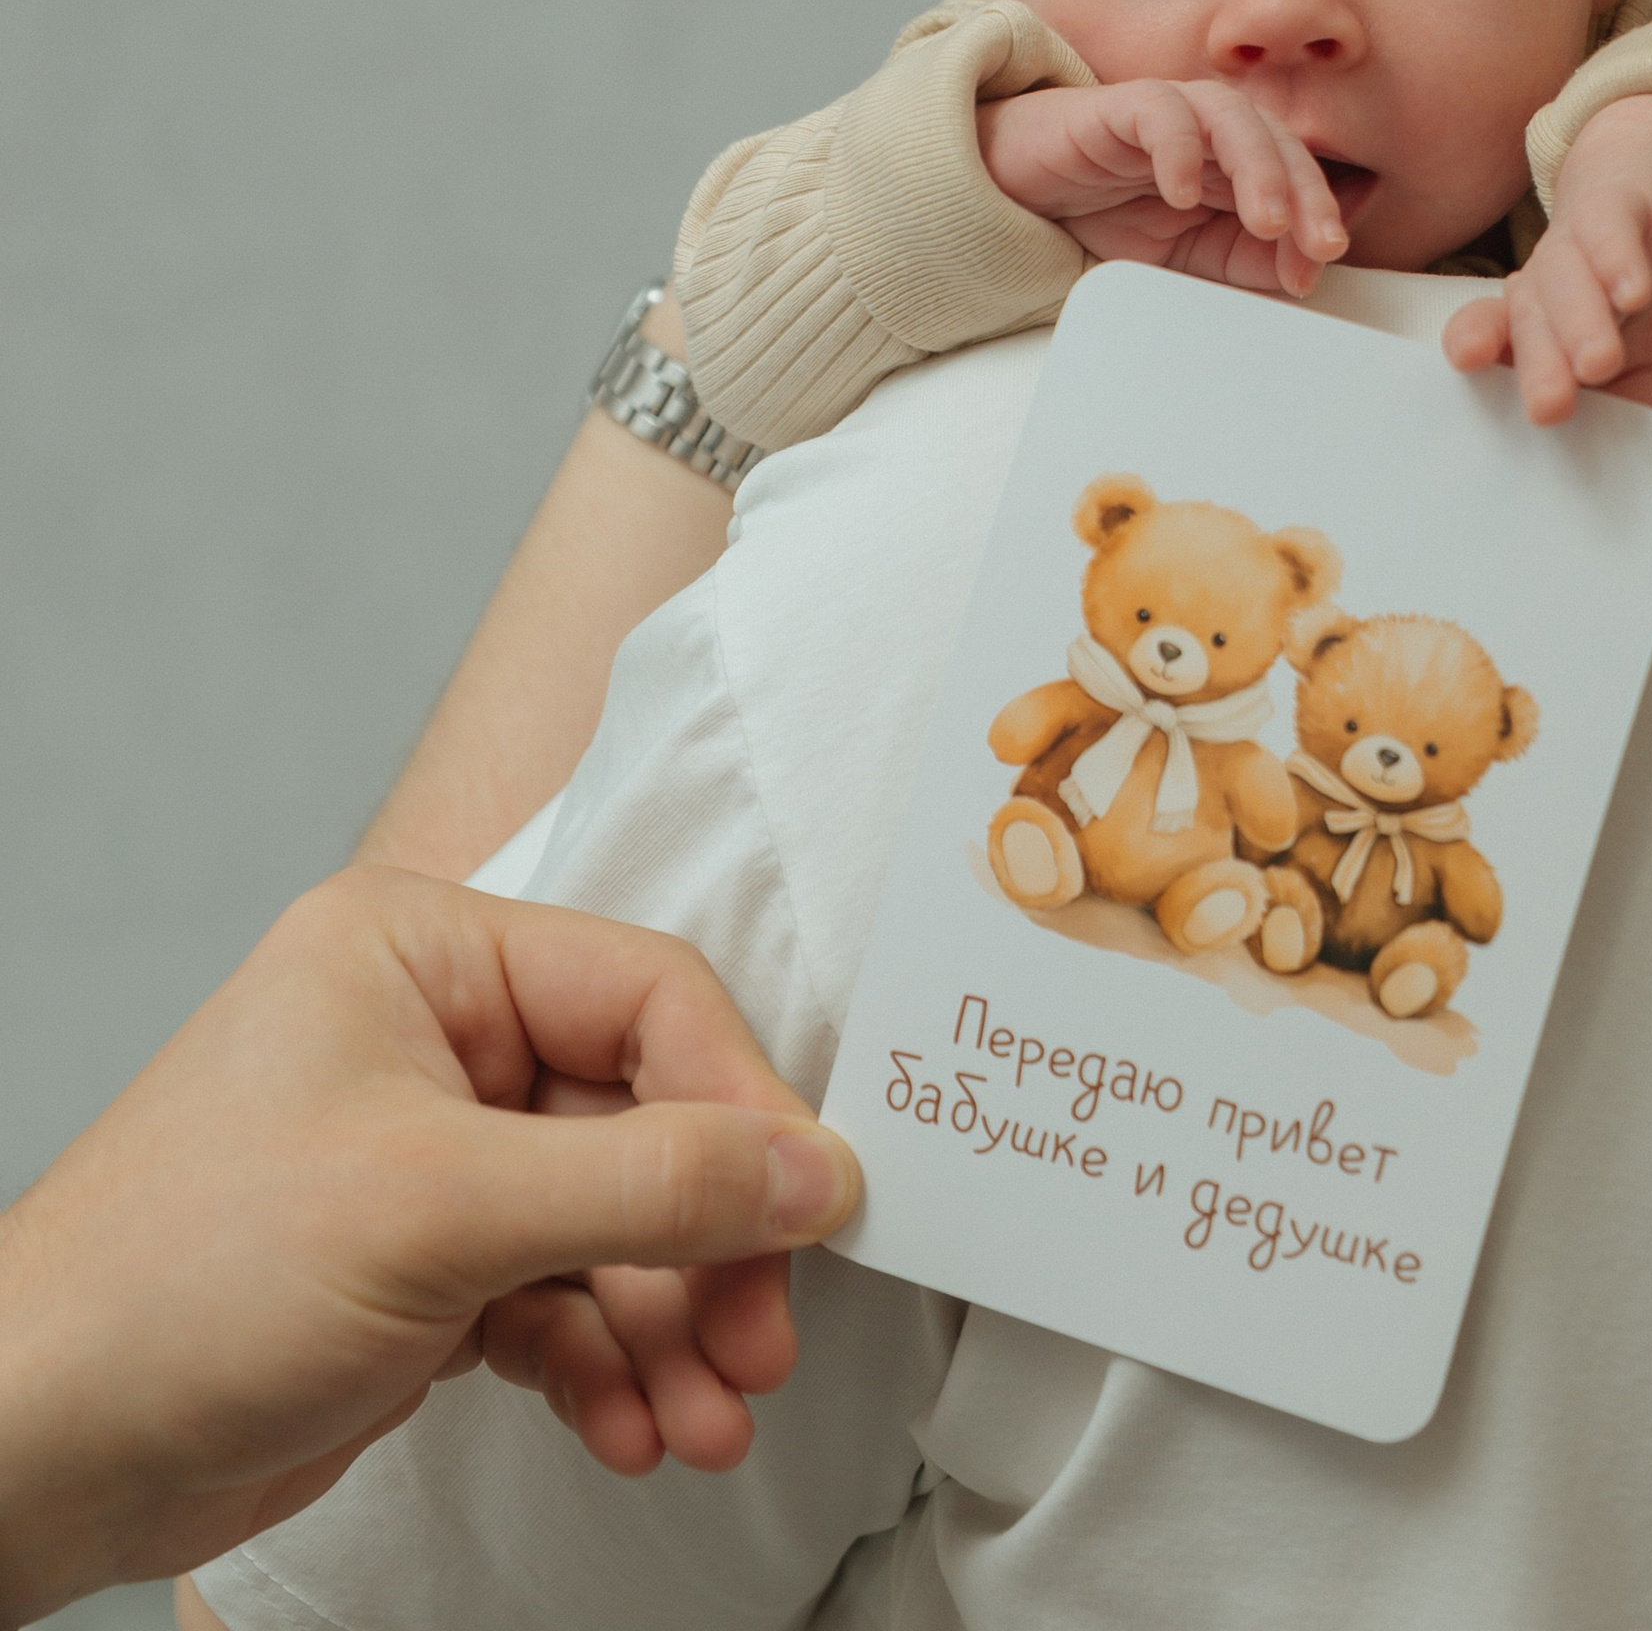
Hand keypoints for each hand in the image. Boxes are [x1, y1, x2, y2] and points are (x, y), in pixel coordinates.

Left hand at [0, 868, 860, 1624]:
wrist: (27, 1457)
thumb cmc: (179, 1282)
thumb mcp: (443, 1213)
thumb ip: (650, 1185)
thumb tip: (814, 1170)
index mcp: (425, 952)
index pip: (646, 997)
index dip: (740, 1105)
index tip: (812, 1209)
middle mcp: (434, 1035)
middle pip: (643, 1119)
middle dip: (706, 1249)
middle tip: (761, 1346)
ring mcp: (432, 1154)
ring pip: (614, 1224)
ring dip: (669, 1329)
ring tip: (704, 1424)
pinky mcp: (427, 1263)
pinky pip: (562, 1296)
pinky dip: (606, 1364)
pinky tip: (629, 1430)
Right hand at [980, 82, 1346, 295]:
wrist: (1012, 196)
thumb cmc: (1097, 219)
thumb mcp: (1181, 262)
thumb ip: (1240, 262)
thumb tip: (1303, 269)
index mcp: (1232, 163)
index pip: (1295, 175)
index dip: (1315, 217)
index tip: (1317, 266)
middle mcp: (1209, 131)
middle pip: (1277, 141)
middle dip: (1307, 192)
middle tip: (1320, 243)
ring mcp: (1166, 113)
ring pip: (1232, 117)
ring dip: (1260, 168)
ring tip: (1268, 221)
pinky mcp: (1116, 107)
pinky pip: (1160, 112)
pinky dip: (1179, 148)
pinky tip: (1181, 192)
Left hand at [1442, 92, 1651, 424]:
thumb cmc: (1628, 296)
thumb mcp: (1644, 368)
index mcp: (1529, 325)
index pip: (1489, 335)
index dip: (1477, 343)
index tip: (1467, 366)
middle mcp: (1541, 284)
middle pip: (1528, 319)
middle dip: (1537, 363)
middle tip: (1550, 408)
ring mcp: (1577, 245)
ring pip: (1566, 278)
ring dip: (1579, 320)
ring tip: (1598, 364)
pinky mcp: (1621, 210)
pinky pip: (1613, 232)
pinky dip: (1621, 261)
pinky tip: (1632, 293)